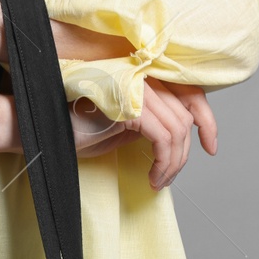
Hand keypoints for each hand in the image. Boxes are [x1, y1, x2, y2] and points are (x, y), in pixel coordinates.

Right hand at [66, 78, 217, 188]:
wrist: (49, 130)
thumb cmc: (79, 129)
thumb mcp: (125, 124)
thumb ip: (151, 121)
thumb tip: (177, 138)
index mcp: (145, 77)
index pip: (191, 94)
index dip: (207, 121)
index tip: (210, 146)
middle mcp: (144, 77)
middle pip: (185, 116)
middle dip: (183, 154)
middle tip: (168, 177)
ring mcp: (138, 89)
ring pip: (178, 130)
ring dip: (173, 163)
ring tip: (159, 180)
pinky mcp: (131, 107)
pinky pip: (164, 138)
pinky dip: (164, 162)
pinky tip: (153, 176)